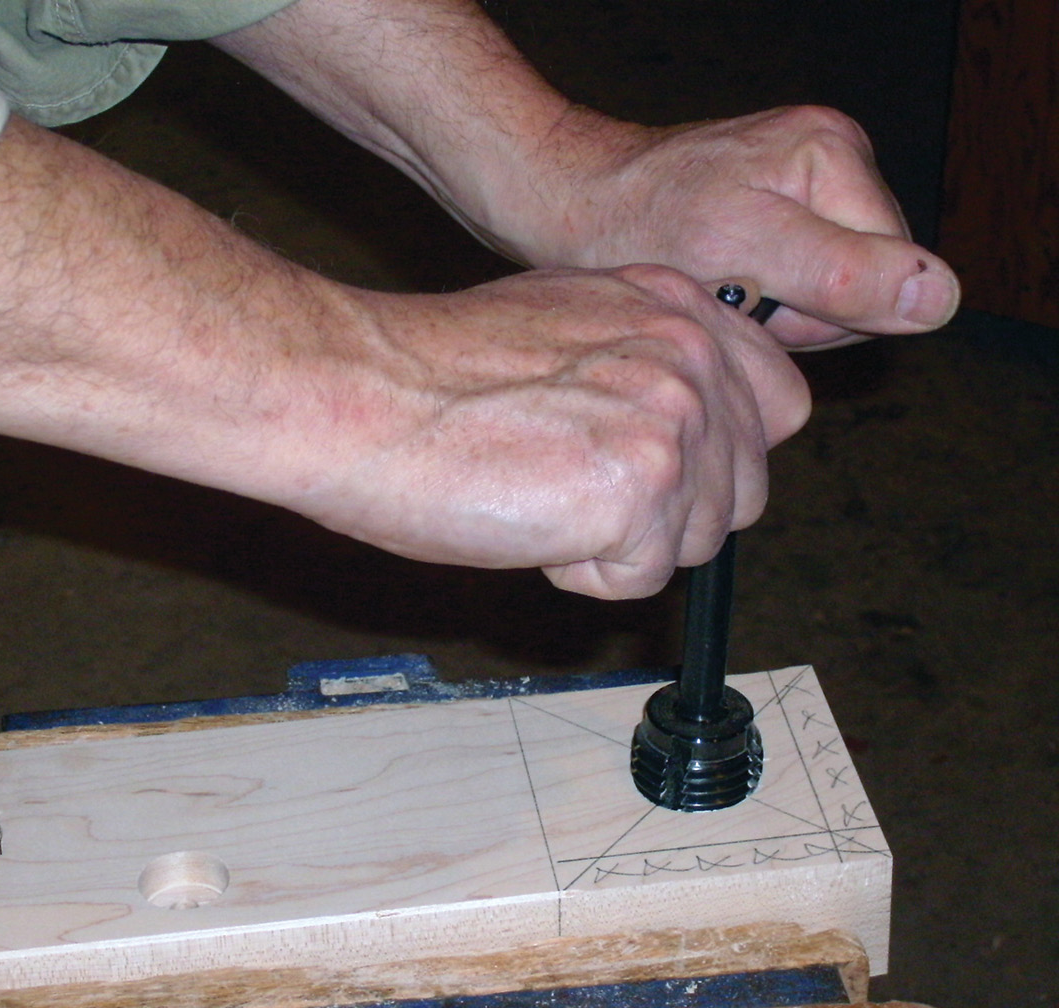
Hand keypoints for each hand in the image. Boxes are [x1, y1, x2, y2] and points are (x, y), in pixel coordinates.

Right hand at [299, 263, 810, 597]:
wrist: (356, 390)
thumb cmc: (427, 371)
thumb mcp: (563, 330)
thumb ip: (639, 369)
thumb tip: (673, 443)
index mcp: (676, 305)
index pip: (776, 406)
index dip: (717, 461)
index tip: (653, 475)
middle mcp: (691, 352)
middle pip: (742, 492)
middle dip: (664, 516)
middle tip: (566, 489)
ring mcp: (674, 416)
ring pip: (694, 543)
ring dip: (617, 545)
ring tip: (534, 494)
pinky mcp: (641, 485)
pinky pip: (639, 578)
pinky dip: (579, 573)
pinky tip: (523, 520)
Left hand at [495, 105, 959, 348]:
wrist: (569, 207)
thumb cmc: (635, 226)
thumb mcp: (736, 252)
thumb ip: (838, 274)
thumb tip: (937, 296)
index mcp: (835, 155)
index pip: (891, 276)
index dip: (822, 313)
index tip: (753, 298)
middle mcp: (832, 164)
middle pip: (862, 290)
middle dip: (793, 314)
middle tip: (725, 295)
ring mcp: (805, 191)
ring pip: (826, 300)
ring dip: (769, 315)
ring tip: (713, 287)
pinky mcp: (774, 219)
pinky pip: (793, 291)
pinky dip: (752, 305)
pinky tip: (712, 286)